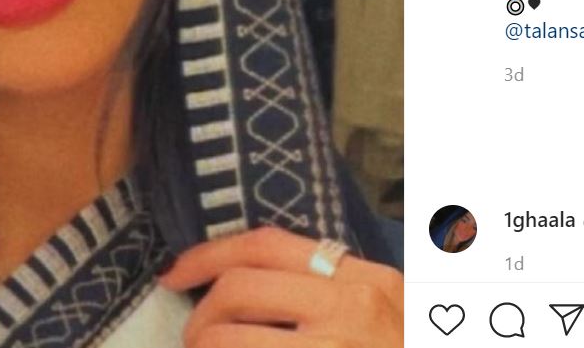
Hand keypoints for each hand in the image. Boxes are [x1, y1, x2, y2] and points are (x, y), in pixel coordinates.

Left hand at [158, 226, 403, 346]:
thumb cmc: (406, 345)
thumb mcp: (387, 311)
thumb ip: (333, 292)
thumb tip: (250, 285)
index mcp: (364, 281)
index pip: (267, 245)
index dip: (209, 254)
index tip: (177, 272)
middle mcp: (350, 310)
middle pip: (238, 291)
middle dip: (200, 317)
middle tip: (194, 340)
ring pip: (229, 343)